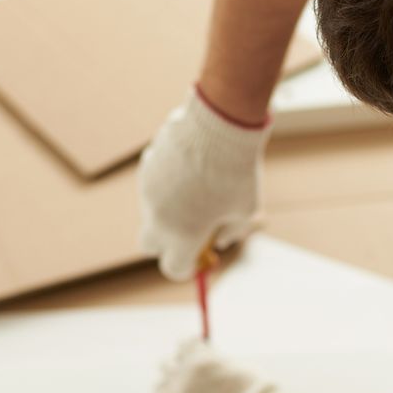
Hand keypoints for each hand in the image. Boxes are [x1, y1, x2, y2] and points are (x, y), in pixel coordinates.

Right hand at [137, 87, 269, 280]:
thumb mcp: (246, 209)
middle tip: (188, 231)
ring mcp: (147, 192)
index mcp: (183, 237)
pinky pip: (153, 184)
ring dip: (169, 209)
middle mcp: (158, 218)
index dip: (187, 267)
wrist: (219, 123)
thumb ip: (231, 232)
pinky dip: (167, 183)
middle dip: (165, 243)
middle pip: (150, 246)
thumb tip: (219, 241)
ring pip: (152, 211)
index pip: (174, 268)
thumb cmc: (237, 171)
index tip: (200, 258)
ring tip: (199, 187)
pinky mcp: (145, 167)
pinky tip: (190, 165)